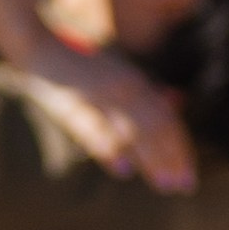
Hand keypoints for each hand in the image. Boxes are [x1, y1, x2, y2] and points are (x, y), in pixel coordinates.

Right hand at [22, 34, 195, 193]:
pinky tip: (123, 170)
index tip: (189, 177)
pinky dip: (110, 147)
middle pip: (156, 125)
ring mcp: (100, 94)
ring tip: (165, 184)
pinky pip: (94, 127)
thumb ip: (145, 89)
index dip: (180, 148)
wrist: (39, 43)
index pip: (166, 118)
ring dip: (152, 157)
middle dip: (172, 157)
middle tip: (184, 187)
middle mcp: (124, 87)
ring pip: (133, 126)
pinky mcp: (74, 101)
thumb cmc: (80, 61)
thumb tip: (177, 101)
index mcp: (135, 83)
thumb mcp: (117, 73)